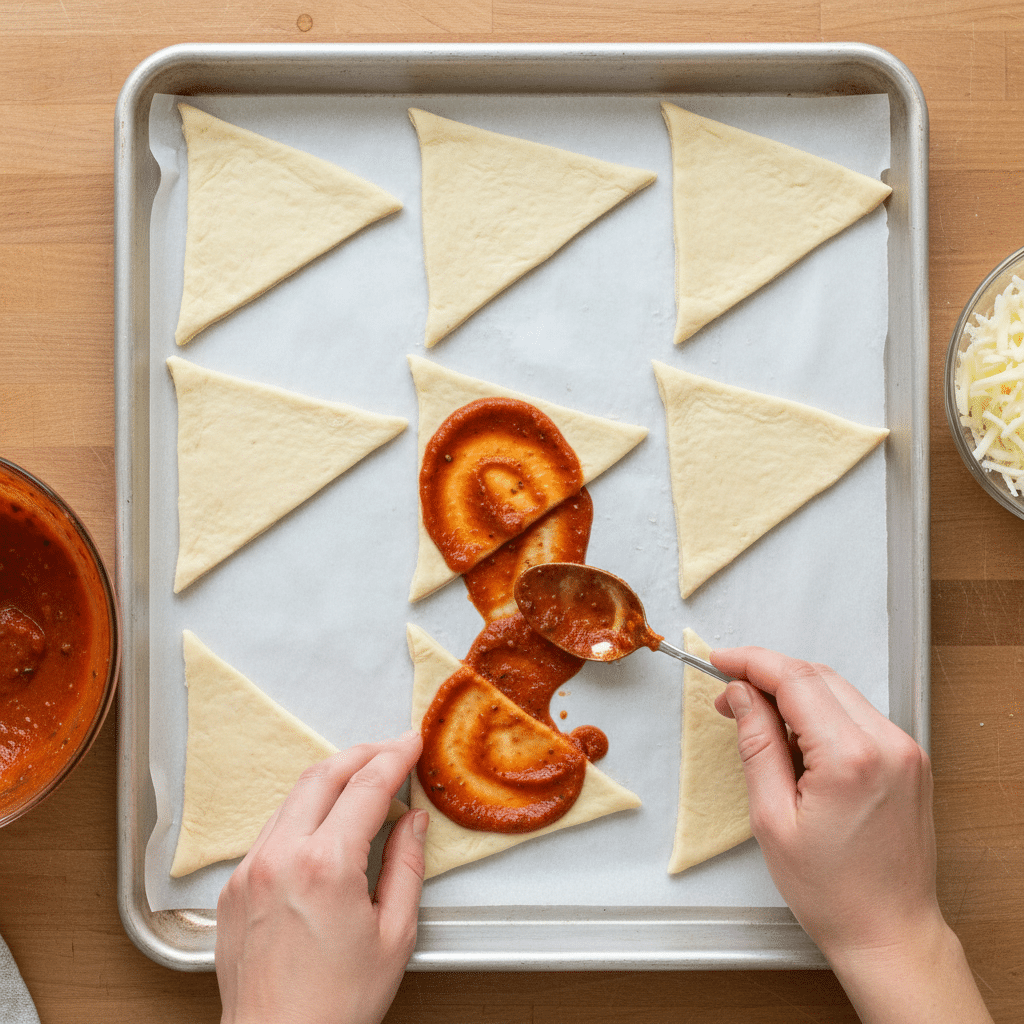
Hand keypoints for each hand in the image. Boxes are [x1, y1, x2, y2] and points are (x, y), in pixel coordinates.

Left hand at [215, 731, 426, 1023]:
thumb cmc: (336, 1006)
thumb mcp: (394, 936)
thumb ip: (406, 866)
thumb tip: (412, 822)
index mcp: (326, 866)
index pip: (366, 787)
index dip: (394, 758)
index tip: (411, 743)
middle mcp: (281, 857)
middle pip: (323, 775)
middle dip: (362, 754)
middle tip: (390, 750)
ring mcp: (251, 869)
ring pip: (293, 797)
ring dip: (330, 779)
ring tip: (361, 782)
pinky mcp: (234, 887)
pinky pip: (272, 829)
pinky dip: (303, 812)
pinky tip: (325, 824)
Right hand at [711, 648, 991, 1023]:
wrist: (890, 933)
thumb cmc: (832, 891)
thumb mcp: (772, 819)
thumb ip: (757, 745)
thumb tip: (743, 695)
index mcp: (851, 758)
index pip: (796, 680)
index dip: (752, 662)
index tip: (720, 661)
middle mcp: (888, 744)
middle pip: (818, 676)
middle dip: (769, 674)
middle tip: (730, 694)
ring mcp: (906, 750)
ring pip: (839, 691)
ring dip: (794, 692)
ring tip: (757, 719)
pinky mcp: (910, 759)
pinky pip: (857, 714)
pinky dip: (821, 712)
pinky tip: (795, 736)